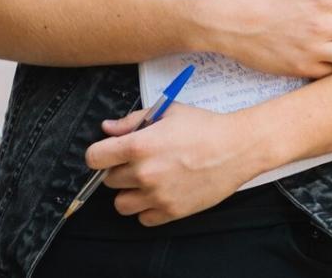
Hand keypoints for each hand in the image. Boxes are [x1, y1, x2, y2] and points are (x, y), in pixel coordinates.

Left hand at [87, 104, 249, 224]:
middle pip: (108, 181)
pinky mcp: (171, 211)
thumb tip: (107, 129)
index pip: (94, 158)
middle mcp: (143, 173)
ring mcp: (157, 195)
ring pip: (121, 204)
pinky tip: (161, 193)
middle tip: (141, 161)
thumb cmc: (205, 127)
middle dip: (120, 170)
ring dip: (130, 193)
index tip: (109, 153)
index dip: (100, 154)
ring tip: (148, 181)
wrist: (238, 147)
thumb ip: (133, 120)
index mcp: (139, 146)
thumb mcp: (169, 112)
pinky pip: (143, 218)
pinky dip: (148, 208)